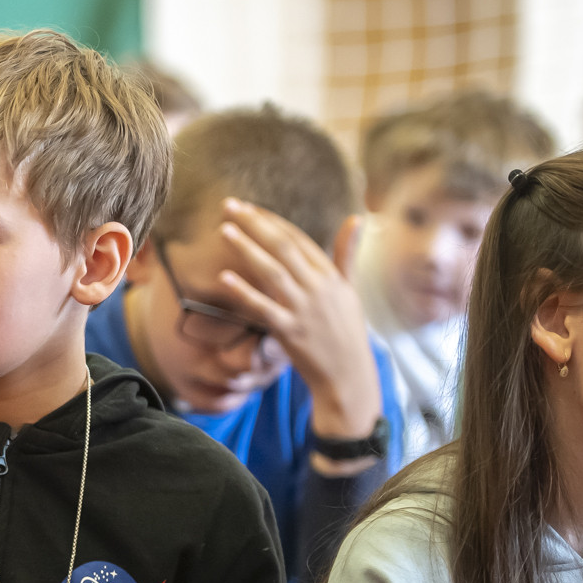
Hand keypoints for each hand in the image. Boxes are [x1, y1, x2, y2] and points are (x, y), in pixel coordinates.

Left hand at [210, 198, 381, 443]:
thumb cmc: (346, 332)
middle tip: (229, 206)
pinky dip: (244, 292)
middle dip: (255, 224)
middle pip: (283, 247)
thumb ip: (347, 255)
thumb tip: (358, 218)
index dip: (272, 221)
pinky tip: (224, 277)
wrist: (348, 376)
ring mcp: (304, 309)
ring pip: (272, 272)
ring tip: (224, 230)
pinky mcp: (290, 332)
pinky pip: (263, 308)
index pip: (297, 239)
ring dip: (247, 248)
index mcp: (331, 276)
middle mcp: (319, 288)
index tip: (248, 207)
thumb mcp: (350, 290)